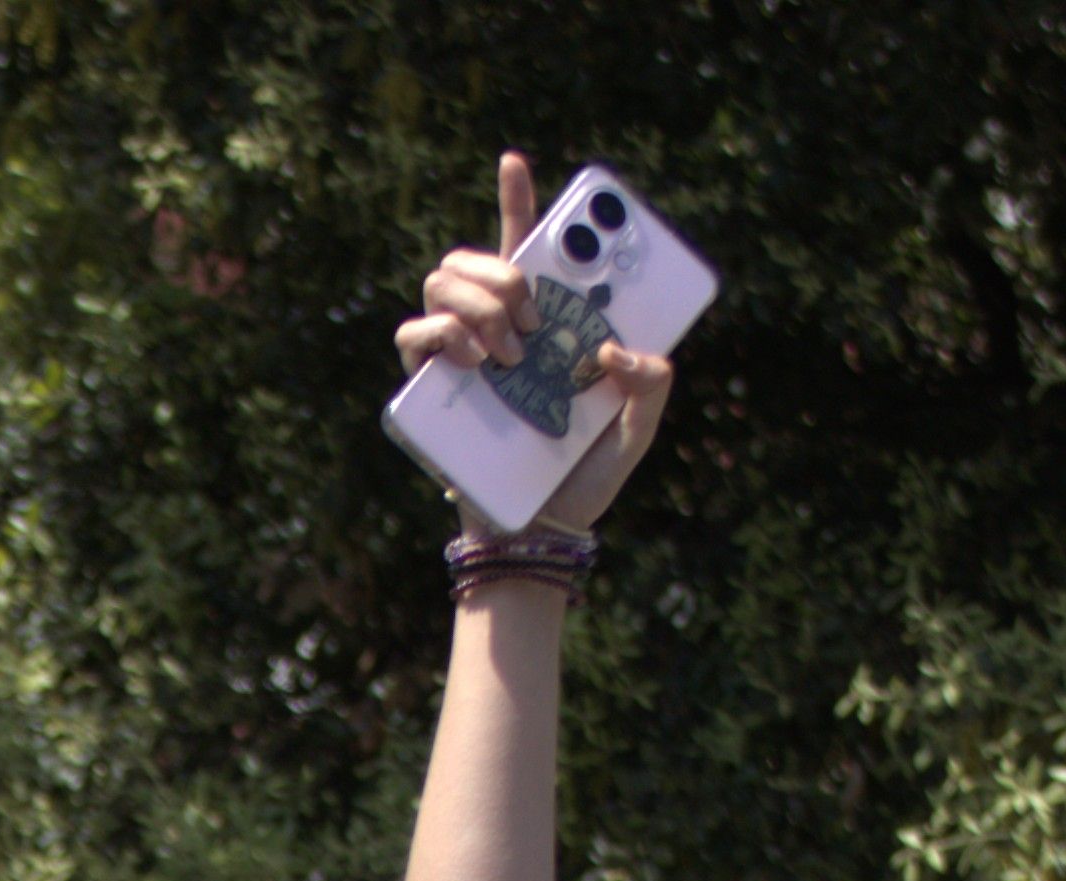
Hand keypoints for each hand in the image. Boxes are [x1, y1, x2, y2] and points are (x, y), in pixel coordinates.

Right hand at [394, 154, 682, 536]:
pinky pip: (414, 334)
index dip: (517, 199)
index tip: (514, 161)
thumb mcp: (636, 429)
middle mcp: (494, 330)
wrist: (538, 534)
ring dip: (479, 302)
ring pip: (441, 281)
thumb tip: (614, 349)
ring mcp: (456, 355)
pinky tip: (475, 361)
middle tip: (536, 317)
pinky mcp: (426, 389)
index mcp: (543, 323)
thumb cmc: (582, 479)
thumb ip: (651, 384)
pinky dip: (444, 335)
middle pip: (474, 256)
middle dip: (506, 269)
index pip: (526, 248)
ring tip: (511, 352)